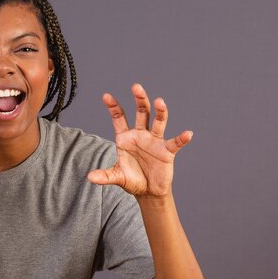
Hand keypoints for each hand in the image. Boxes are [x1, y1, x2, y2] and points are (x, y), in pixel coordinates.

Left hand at [87, 83, 191, 197]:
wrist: (148, 191)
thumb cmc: (132, 179)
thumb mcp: (116, 176)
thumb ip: (104, 176)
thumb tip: (90, 177)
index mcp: (125, 137)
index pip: (119, 118)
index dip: (113, 106)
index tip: (106, 96)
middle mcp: (140, 135)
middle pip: (141, 113)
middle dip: (139, 99)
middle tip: (136, 87)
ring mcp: (154, 141)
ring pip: (158, 122)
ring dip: (159, 112)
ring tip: (159, 101)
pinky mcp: (166, 152)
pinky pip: (175, 143)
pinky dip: (181, 139)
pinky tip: (187, 134)